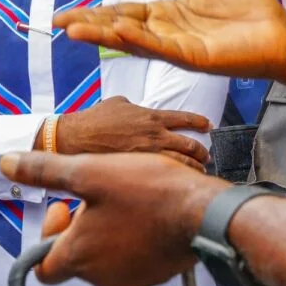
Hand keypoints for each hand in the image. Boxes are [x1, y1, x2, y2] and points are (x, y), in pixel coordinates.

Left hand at [1, 150, 225, 285]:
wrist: (204, 212)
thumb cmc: (149, 192)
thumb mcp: (89, 171)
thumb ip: (45, 171)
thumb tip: (7, 163)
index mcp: (78, 255)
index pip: (41, 267)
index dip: (47, 235)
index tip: (65, 207)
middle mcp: (100, 275)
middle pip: (74, 258)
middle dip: (79, 227)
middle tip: (98, 197)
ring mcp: (129, 278)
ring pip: (103, 258)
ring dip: (105, 232)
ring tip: (124, 201)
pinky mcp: (154, 274)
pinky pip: (131, 260)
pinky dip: (130, 240)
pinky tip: (145, 213)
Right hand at [54, 0, 285, 81]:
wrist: (280, 31)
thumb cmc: (251, 7)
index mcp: (168, 14)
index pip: (124, 12)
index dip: (96, 12)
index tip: (67, 14)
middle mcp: (167, 31)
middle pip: (119, 27)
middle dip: (89, 24)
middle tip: (58, 22)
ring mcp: (177, 45)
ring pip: (131, 39)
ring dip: (103, 34)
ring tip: (73, 29)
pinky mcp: (192, 56)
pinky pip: (158, 46)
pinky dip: (135, 38)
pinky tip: (114, 31)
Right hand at [55, 96, 211, 170]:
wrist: (76, 138)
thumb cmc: (94, 119)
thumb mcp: (118, 103)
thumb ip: (136, 107)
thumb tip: (140, 110)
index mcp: (151, 117)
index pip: (185, 119)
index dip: (200, 122)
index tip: (208, 125)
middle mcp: (155, 136)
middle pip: (190, 146)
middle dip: (202, 152)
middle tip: (206, 155)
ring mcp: (148, 156)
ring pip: (181, 164)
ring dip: (194, 168)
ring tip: (200, 172)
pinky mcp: (139, 171)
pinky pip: (164, 176)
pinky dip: (175, 179)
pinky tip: (179, 183)